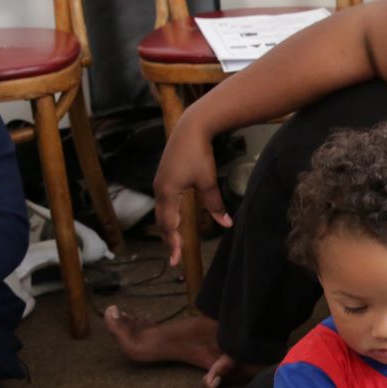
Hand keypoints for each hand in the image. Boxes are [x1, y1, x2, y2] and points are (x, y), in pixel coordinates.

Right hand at [153, 113, 231, 266]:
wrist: (190, 129)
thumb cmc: (199, 155)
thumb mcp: (209, 182)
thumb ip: (215, 205)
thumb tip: (227, 224)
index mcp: (168, 193)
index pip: (169, 225)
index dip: (173, 243)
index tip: (177, 259)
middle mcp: (159, 190)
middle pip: (162, 221)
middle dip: (169, 239)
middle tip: (176, 257)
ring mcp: (159, 183)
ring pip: (162, 212)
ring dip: (168, 228)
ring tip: (175, 242)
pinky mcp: (163, 177)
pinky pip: (164, 202)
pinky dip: (168, 215)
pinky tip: (175, 220)